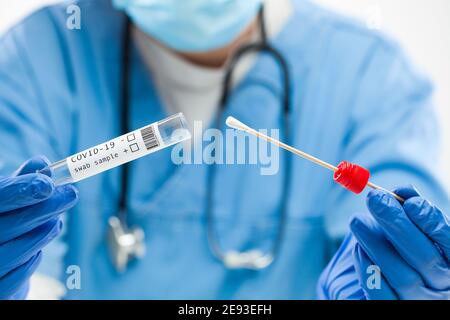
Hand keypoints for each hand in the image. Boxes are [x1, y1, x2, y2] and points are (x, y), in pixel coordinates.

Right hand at [0, 156, 77, 298]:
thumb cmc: (1, 226)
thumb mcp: (6, 201)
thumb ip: (22, 183)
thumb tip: (43, 164)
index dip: (20, 190)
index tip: (49, 183)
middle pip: (8, 225)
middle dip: (44, 208)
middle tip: (70, 194)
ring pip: (16, 252)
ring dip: (42, 233)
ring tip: (55, 222)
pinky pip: (18, 277)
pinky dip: (32, 260)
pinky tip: (37, 250)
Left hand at [318, 185, 449, 299]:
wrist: (384, 278)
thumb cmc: (404, 247)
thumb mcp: (414, 227)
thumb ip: (411, 209)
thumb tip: (403, 190)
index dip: (432, 223)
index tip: (410, 202)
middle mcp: (442, 287)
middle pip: (426, 259)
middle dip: (398, 225)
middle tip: (374, 199)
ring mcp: (419, 302)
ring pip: (401, 276)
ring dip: (376, 243)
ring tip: (357, 220)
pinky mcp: (392, 309)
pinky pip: (380, 294)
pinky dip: (367, 268)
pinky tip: (357, 248)